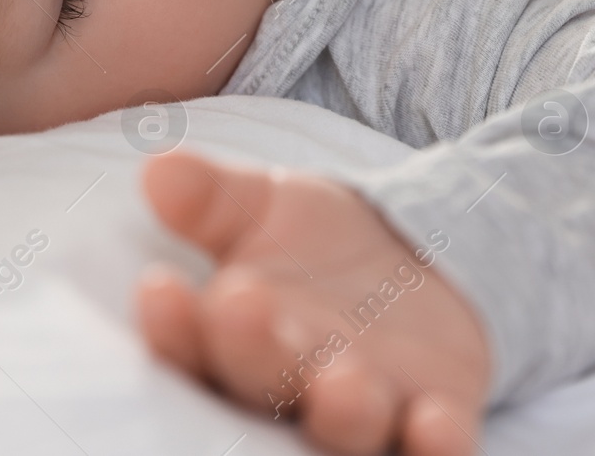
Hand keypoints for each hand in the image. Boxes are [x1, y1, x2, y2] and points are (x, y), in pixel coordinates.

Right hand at [136, 150, 491, 455]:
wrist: (417, 263)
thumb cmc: (316, 246)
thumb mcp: (265, 206)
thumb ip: (211, 197)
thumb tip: (159, 167)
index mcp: (230, 343)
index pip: (188, 343)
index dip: (172, 324)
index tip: (157, 286)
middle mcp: (287, 391)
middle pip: (261, 385)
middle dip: (251, 351)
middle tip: (242, 304)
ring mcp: (359, 412)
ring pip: (343, 429)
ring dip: (341, 413)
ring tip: (343, 381)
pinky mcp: (430, 421)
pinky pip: (429, 448)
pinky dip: (434, 446)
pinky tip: (437, 421)